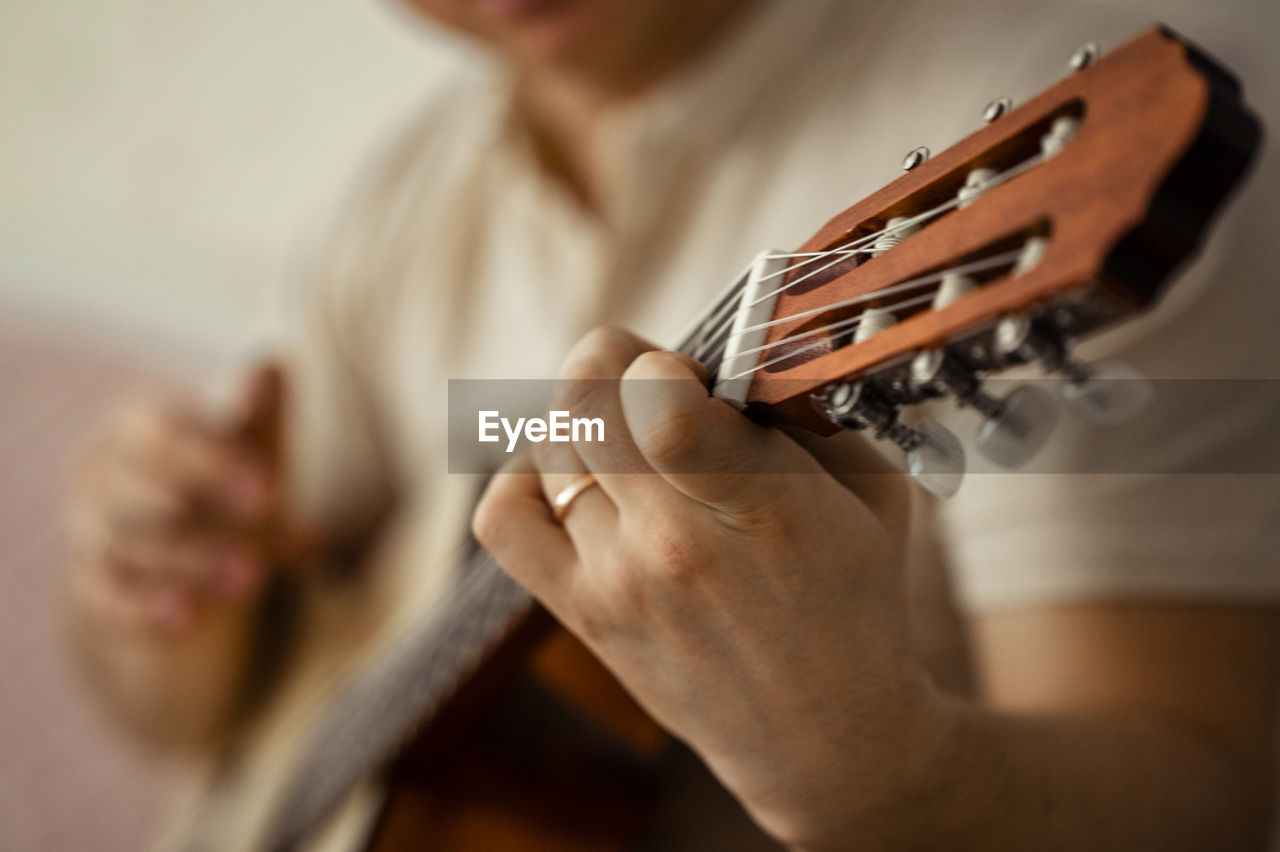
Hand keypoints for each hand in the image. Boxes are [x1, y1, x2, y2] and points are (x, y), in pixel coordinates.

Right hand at [69, 364, 308, 637]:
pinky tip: (184, 618)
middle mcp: (100, 474)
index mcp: (137, 427)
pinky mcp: (90, 590)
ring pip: (126, 541)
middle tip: (267, 512)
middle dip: (201, 495)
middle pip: (136, 479)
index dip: (212, 452)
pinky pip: (105, 596)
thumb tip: (275, 361)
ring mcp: (88, 532)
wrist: (180, 578)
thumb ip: (260, 420)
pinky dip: (143, 607)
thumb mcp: (251, 460)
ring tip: (252, 575)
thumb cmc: (220, 498)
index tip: (268, 482)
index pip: (160, 425)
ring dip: (192, 558)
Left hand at [474, 328, 945, 846]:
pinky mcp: (583, 614)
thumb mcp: (875, 494)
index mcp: (759, 506)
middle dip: (613, 362)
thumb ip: (808, 414)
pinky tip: (572, 475)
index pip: (655, 400)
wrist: (827, 739)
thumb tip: (736, 356)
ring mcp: (616, 581)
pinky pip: (504, 519)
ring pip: (548, 446)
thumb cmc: (858, 605)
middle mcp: (671, 544)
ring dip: (584, 418)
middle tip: (655, 385)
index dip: (660, 361)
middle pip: (583, 402)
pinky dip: (522, 476)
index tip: (692, 375)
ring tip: (630, 438)